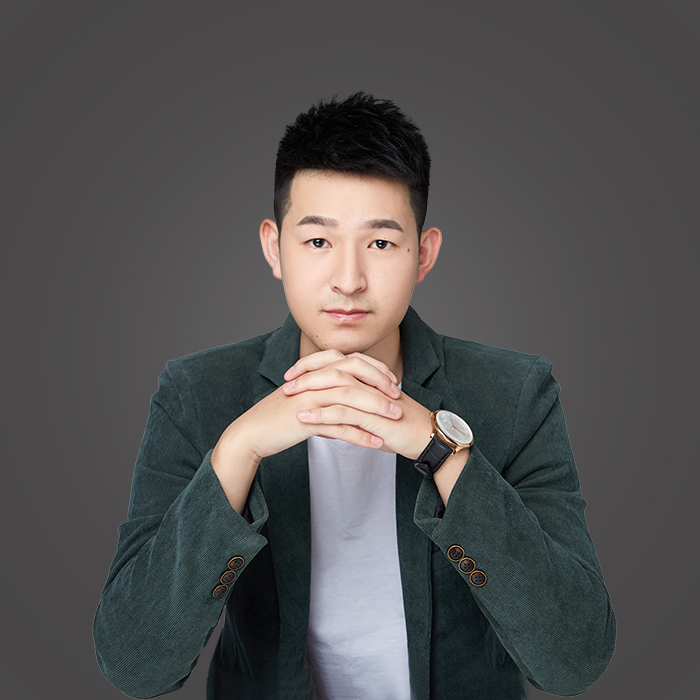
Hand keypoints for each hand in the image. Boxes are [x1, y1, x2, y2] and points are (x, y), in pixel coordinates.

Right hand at [215, 350, 403, 467]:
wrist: (251, 432)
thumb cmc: (276, 418)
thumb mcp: (302, 402)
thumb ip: (322, 404)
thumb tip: (339, 420)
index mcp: (314, 373)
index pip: (350, 361)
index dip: (374, 369)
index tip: (391, 381)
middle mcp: (314, 381)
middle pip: (354, 374)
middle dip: (380, 384)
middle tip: (398, 396)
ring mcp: (310, 399)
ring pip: (350, 398)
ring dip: (376, 408)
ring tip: (395, 419)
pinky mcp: (307, 420)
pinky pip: (339, 426)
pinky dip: (360, 434)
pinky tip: (375, 443)